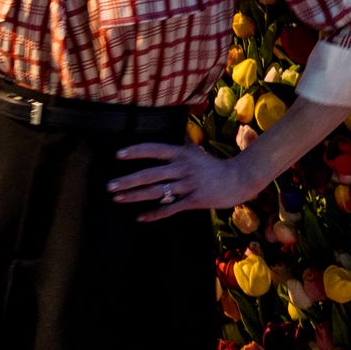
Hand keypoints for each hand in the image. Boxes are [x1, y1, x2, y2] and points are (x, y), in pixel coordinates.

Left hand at [107, 143, 259, 222]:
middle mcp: (182, 168)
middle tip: (110, 186)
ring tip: (117, 198)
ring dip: (135, 196)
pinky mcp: (195, 200)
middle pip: (150, 174)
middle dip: (128, 180)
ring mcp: (188, 185)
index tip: (118, 155)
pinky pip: (171, 208)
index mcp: (181, 154)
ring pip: (157, 192)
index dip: (136, 152)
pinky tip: (140, 217)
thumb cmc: (215, 166)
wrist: (240, 179)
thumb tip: (177, 131)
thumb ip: (183, 143)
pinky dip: (155, 214)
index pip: (154, 150)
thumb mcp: (196, 151)